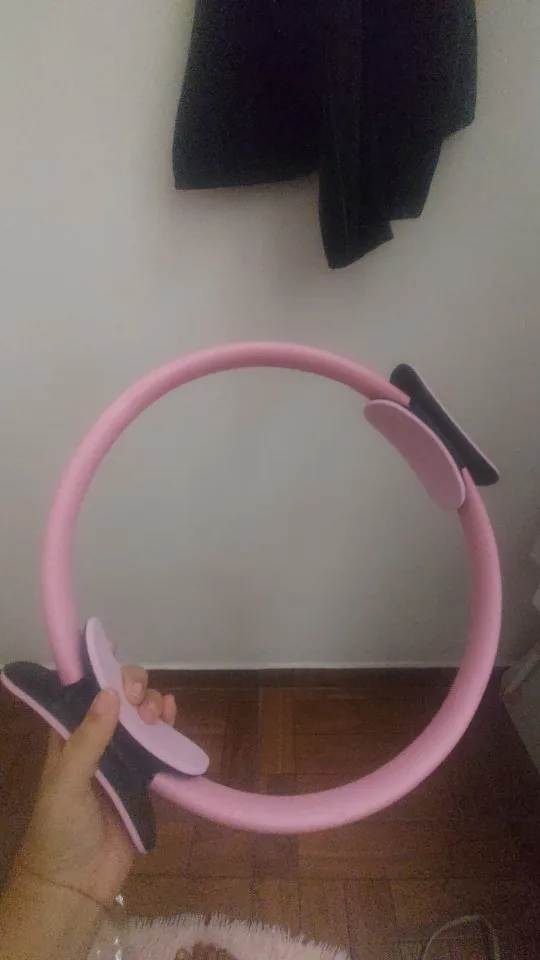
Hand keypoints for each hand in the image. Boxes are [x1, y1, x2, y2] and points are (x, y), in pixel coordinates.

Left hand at [14, 668, 176, 907]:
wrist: (77, 884)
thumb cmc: (59, 831)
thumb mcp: (65, 784)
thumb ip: (86, 740)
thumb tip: (109, 693)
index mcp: (68, 735)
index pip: (81, 690)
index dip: (97, 666)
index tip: (115, 648)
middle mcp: (96, 739)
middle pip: (117, 696)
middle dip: (132, 685)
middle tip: (137, 700)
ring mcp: (122, 757)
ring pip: (140, 714)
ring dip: (151, 702)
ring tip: (156, 714)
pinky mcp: (144, 777)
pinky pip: (158, 741)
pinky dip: (168, 722)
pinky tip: (173, 713)